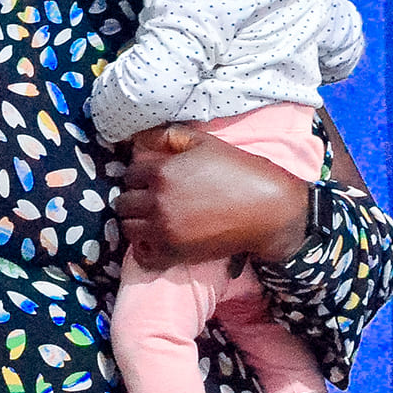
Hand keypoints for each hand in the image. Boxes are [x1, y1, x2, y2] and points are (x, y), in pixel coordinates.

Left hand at [116, 125, 310, 268]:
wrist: (268, 210)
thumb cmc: (239, 171)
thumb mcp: (204, 143)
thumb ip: (169, 136)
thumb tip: (141, 138)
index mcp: (162, 172)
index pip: (129, 174)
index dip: (140, 175)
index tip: (151, 179)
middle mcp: (157, 201)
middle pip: (124, 202)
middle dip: (134, 198)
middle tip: (150, 199)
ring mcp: (164, 230)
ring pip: (128, 228)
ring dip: (136, 222)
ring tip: (152, 219)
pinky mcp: (175, 253)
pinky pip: (142, 256)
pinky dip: (144, 249)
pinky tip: (155, 240)